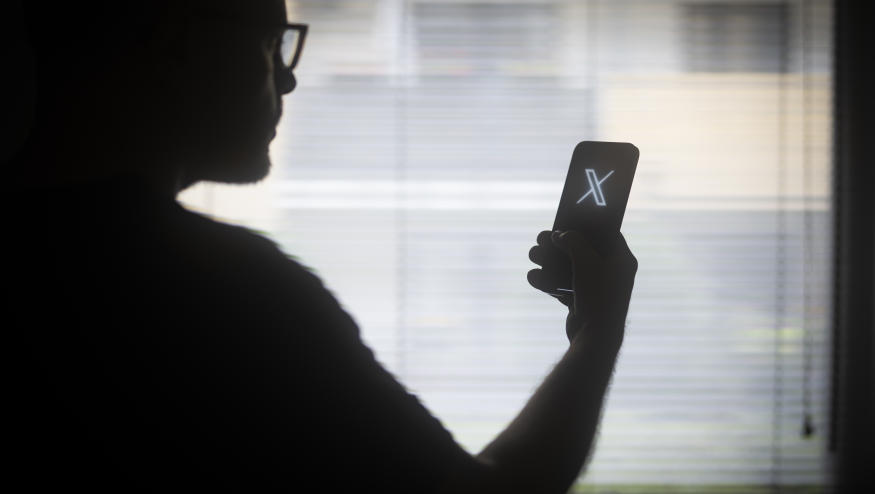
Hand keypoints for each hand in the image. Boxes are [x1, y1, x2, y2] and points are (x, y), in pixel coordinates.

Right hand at [527, 230, 636, 346]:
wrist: (594, 338)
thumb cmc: (597, 295)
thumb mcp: (585, 260)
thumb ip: (573, 241)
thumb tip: (560, 235)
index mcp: (622, 260)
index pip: (607, 234)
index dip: (588, 224)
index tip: (571, 216)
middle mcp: (611, 273)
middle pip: (582, 250)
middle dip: (560, 243)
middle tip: (542, 236)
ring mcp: (596, 289)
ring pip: (569, 268)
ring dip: (549, 261)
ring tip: (533, 255)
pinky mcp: (582, 302)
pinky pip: (563, 286)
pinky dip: (549, 281)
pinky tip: (535, 276)